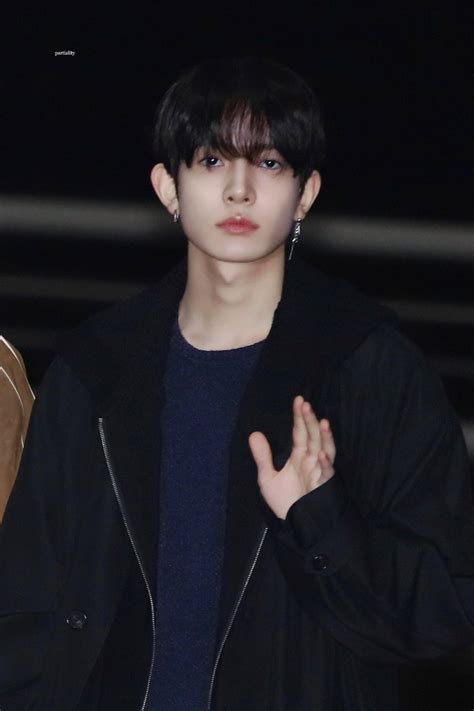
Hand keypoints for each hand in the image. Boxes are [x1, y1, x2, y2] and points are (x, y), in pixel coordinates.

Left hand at [248, 395, 335, 519]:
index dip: (299, 417)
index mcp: (300, 456)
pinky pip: (326, 473)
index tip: (298, 400)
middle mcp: (311, 460)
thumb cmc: (286, 502)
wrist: (297, 526)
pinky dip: (324, 464)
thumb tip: (254, 434)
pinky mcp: (323, 486)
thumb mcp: (268, 478)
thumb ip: (262, 456)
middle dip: (310, 421)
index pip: (300, 432)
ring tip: (322, 422)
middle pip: (313, 436)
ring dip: (324, 437)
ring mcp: (319, 472)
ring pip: (325, 450)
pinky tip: (319, 454)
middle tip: (305, 404)